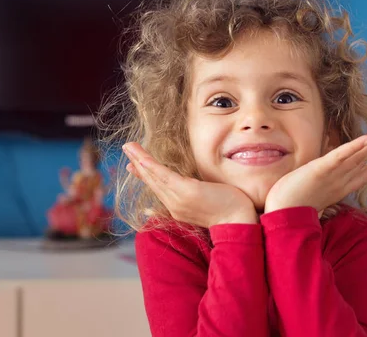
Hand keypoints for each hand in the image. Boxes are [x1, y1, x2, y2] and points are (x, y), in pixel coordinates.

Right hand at [123, 142, 256, 227]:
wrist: (239, 221)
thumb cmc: (230, 210)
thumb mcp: (209, 200)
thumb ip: (198, 194)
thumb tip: (193, 186)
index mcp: (179, 207)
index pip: (158, 188)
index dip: (145, 175)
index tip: (134, 165)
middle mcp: (175, 205)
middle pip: (152, 181)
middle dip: (138, 164)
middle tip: (127, 149)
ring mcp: (179, 199)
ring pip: (155, 177)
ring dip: (140, 160)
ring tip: (128, 146)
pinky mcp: (187, 192)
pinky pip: (165, 177)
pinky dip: (151, 166)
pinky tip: (142, 158)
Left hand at [264, 127, 366, 214]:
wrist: (281, 217)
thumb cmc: (288, 210)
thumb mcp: (305, 200)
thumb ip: (312, 195)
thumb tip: (310, 192)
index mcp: (335, 192)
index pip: (357, 178)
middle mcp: (338, 184)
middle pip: (361, 162)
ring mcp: (331, 177)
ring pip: (356, 156)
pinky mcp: (321, 170)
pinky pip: (341, 156)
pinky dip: (354, 146)